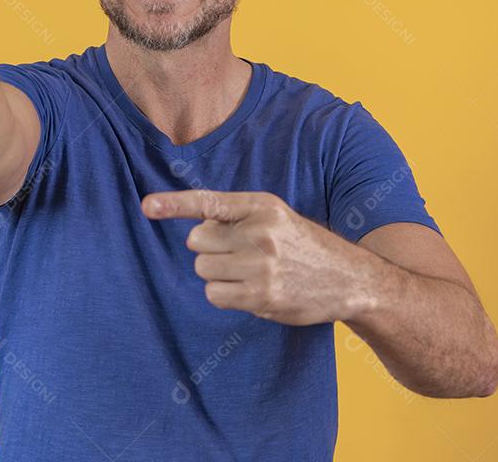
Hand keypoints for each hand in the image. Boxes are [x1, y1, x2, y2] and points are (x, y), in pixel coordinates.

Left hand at [141, 190, 378, 326]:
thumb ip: (237, 216)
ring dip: (217, 274)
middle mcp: (261, 232)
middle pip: (196, 241)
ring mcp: (261, 265)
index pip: (209, 201)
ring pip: (203, 269)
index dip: (174, 204)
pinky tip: (250, 291)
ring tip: (249, 273)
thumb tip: (195, 226)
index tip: (147, 206)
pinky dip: (224, 295)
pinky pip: (214, 295)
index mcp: (262, 205)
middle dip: (209, 249)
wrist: (350, 279)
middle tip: (237, 254)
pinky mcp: (262, 296)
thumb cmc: (303, 245)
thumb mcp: (275, 216)